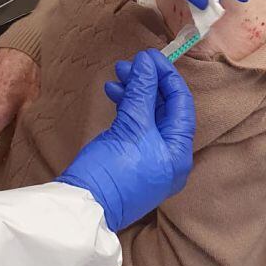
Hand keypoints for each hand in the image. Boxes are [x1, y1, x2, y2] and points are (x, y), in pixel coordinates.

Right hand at [58, 50, 194, 232]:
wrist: (83, 209)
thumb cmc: (112, 172)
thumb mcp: (130, 127)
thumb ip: (142, 92)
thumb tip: (148, 62)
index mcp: (179, 152)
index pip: (182, 105)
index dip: (167, 77)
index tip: (150, 56)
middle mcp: (170, 158)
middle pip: (165, 109)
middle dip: (148, 83)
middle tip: (129, 64)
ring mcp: (151, 160)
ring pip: (148, 116)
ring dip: (135, 92)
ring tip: (117, 76)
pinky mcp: (131, 161)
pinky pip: (135, 127)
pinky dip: (126, 108)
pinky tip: (112, 94)